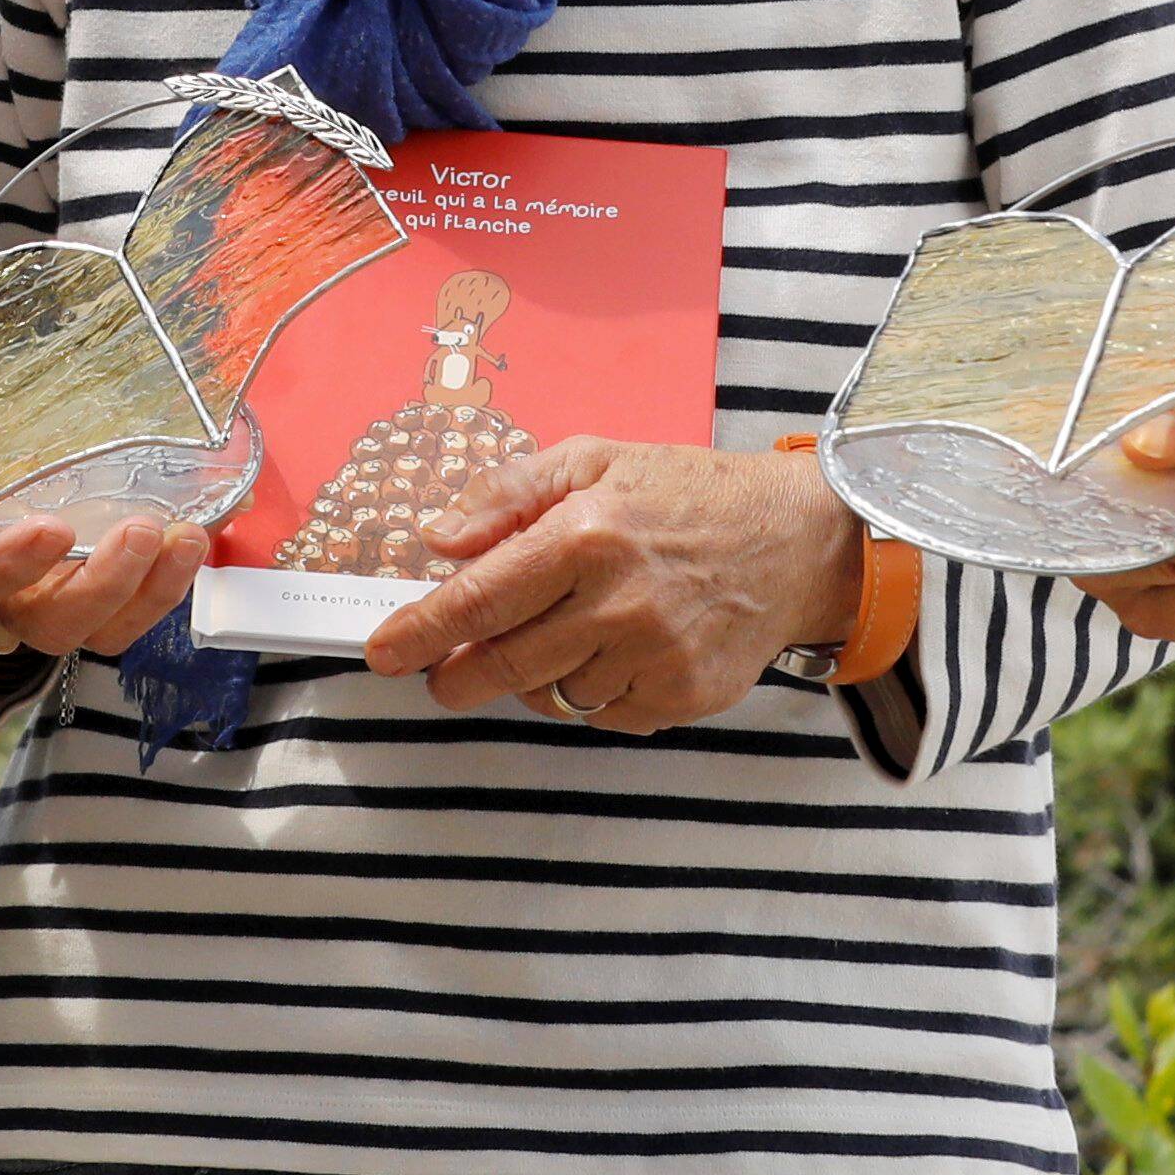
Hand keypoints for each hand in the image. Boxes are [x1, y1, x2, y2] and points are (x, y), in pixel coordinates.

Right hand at [0, 372, 205, 663]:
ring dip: (153, 591)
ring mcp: (55, 595)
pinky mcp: (99, 586)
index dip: (8, 566)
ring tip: (188, 536)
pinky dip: (179, 570)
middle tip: (141, 529)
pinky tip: (215, 518)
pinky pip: (142, 600)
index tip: (51, 529)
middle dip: (101, 586)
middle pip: (51, 623)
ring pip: (105, 626)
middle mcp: (0, 593)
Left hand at [357, 439, 866, 734]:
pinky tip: (613, 652)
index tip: (382, 653)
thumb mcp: (593, 459)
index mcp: (586, 535)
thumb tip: (437, 538)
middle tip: (444, 673)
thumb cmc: (684, 494)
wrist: (792, 540)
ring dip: (533, 679)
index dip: (421, 633)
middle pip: (503, 666)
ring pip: (551, 697)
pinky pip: (603, 715)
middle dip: (457, 676)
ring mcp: (654, 656)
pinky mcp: (682, 696)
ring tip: (557, 638)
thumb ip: (507, 494)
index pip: (480, 601)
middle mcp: (619, 602)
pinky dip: (590, 693)